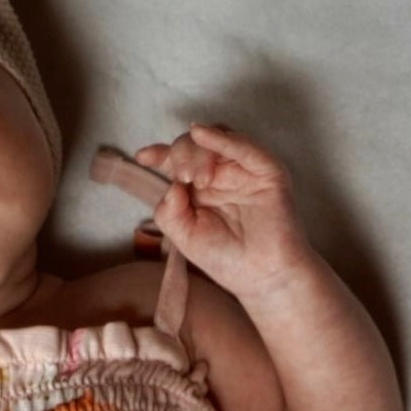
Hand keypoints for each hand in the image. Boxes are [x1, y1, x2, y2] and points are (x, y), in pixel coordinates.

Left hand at [135, 125, 311, 304]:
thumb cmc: (226, 259)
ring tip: (193, 176)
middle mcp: (222, 175)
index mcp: (200, 189)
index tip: (143, 157)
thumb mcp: (184, 237)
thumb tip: (171, 184)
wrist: (261, 277)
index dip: (160, 155)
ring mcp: (244, 170)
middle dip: (182, 155)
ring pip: (218, 140)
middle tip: (184, 178)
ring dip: (199, 151)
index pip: (178, 162)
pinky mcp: (267, 171)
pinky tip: (202, 134)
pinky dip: (222, 139)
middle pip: (196, 146)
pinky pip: (244, 147)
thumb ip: (169, 211)